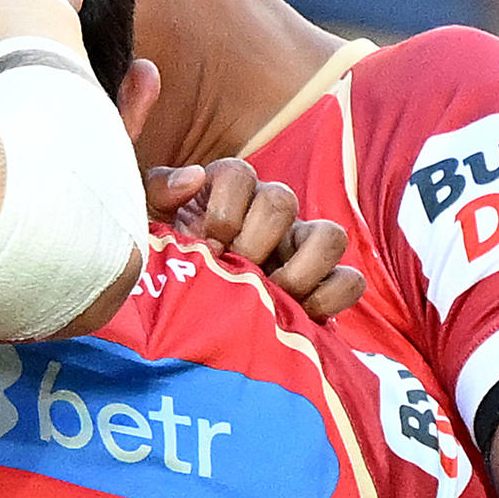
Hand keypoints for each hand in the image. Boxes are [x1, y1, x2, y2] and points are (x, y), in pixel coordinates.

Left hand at [152, 153, 359, 320]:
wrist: (176, 324)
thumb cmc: (165, 268)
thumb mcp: (149, 228)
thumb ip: (157, 190)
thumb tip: (194, 176)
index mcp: (228, 193)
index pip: (239, 174)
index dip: (224, 210)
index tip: (207, 244)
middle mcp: (269, 214)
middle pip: (282, 201)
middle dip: (255, 241)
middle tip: (233, 271)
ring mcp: (300, 249)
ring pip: (330, 235)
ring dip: (301, 267)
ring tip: (272, 293)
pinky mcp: (322, 286)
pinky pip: (349, 281)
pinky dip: (331, 296)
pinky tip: (298, 312)